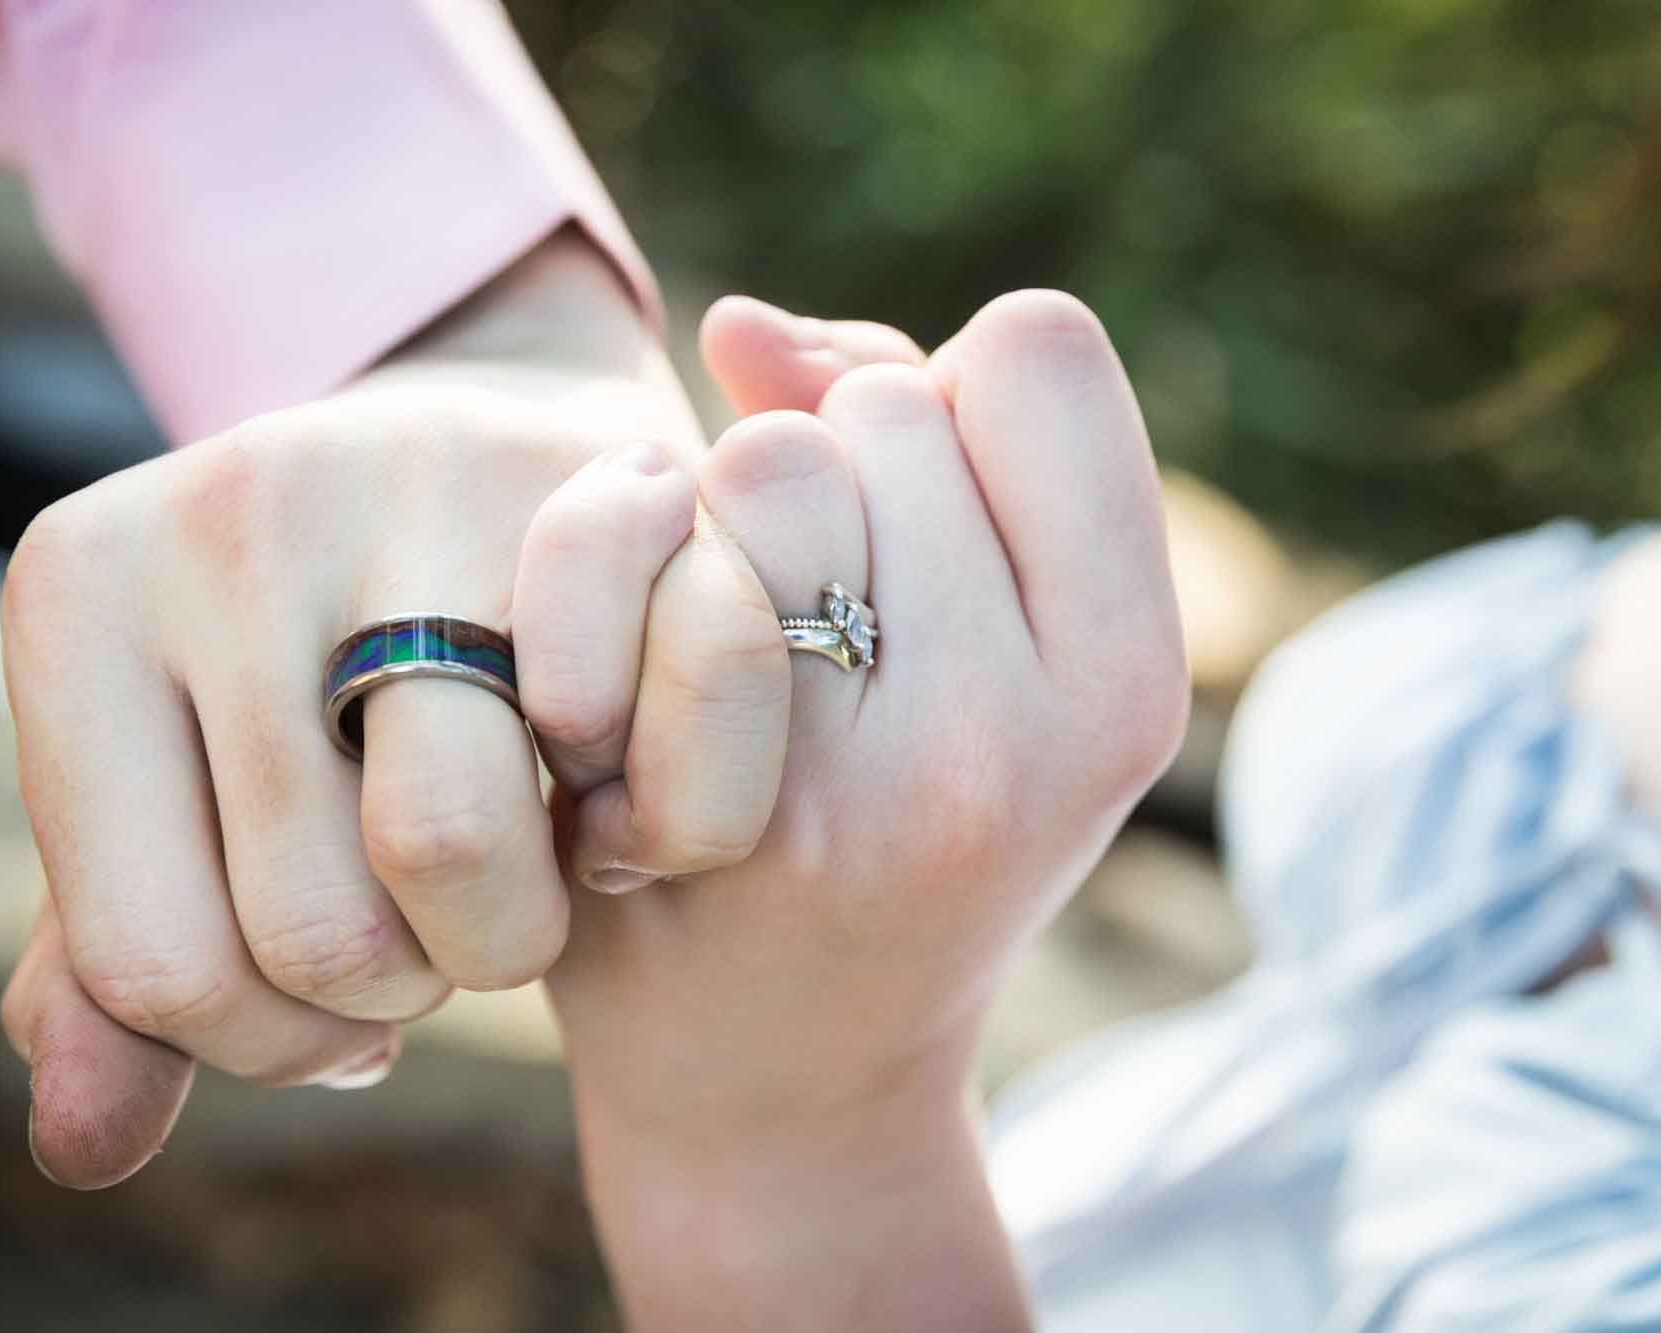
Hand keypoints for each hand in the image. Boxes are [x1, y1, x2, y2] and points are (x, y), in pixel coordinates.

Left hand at [0, 231, 790, 1186]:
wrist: (474, 446)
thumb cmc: (311, 667)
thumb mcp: (179, 792)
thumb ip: (119, 970)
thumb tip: (86, 1149)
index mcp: (80, 601)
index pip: (158, 971)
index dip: (274, 1037)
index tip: (330, 976)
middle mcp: (228, 517)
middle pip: (320, 931)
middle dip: (407, 985)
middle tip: (431, 915)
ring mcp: (417, 481)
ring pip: (453, 847)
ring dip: (519, 927)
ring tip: (517, 863)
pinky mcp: (603, 477)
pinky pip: (633, 733)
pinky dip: (666, 811)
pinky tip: (615, 777)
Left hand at [534, 292, 1187, 1329]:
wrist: (778, 1093)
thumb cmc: (887, 840)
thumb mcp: (990, 659)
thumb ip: (909, 445)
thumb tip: (737, 324)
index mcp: (1128, 686)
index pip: (1039, 352)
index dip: (950, 396)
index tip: (912, 511)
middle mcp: (1024, 735)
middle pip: (884, 400)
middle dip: (828, 476)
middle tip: (811, 630)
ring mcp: (870, 782)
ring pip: (768, 456)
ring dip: (723, 524)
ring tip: (724, 661)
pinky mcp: (719, 814)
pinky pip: (656, 543)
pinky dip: (626, 583)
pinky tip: (632, 697)